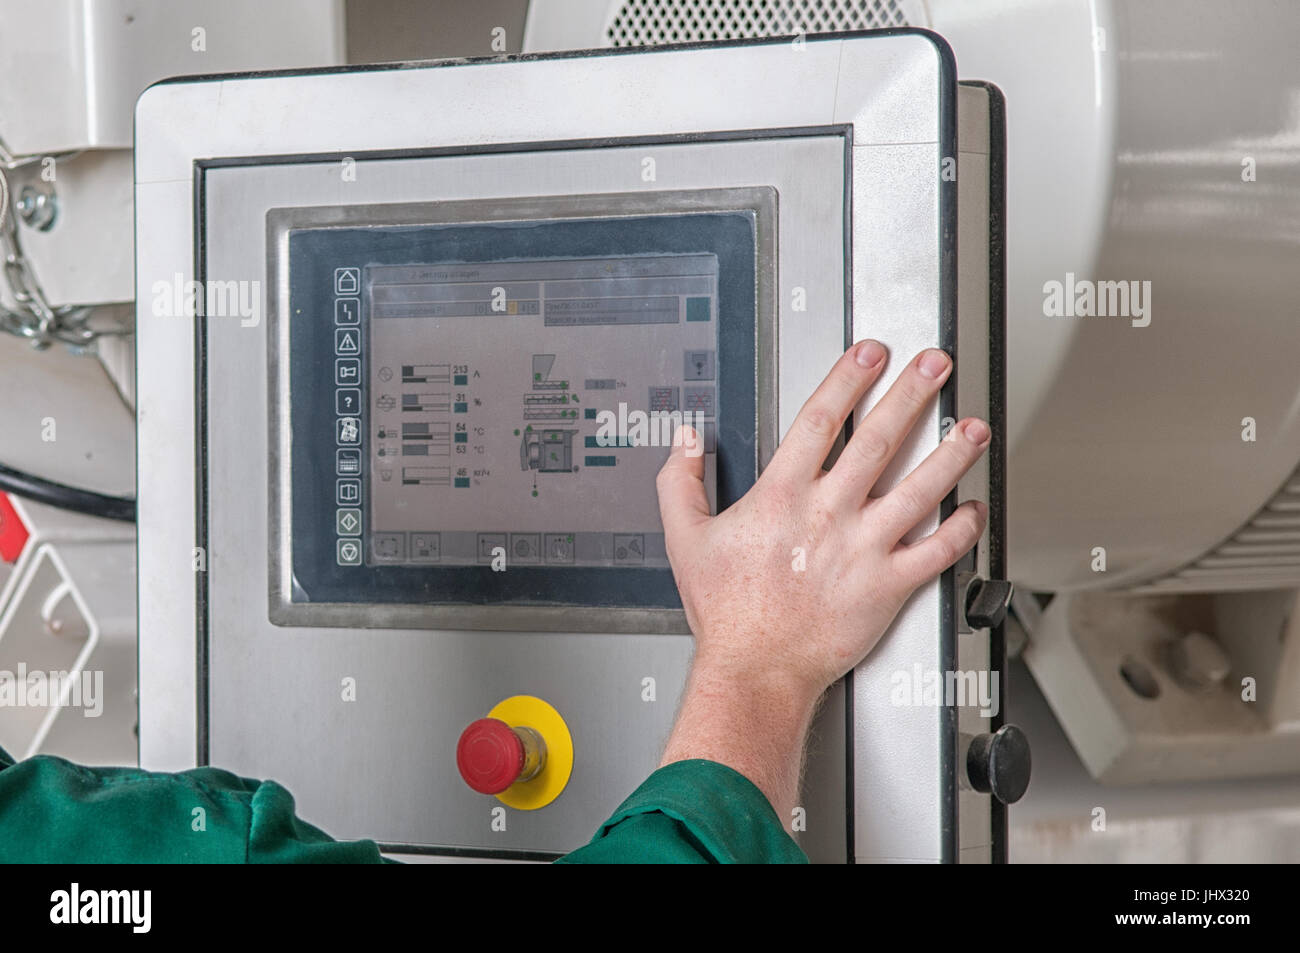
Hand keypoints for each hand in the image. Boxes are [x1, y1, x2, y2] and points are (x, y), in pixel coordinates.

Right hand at [656, 341, 988, 815]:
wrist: (756, 669)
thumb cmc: (727, 612)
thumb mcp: (685, 539)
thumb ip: (681, 483)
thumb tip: (685, 440)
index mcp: (781, 497)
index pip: (820, 420)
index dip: (848, 379)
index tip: (870, 353)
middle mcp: (828, 515)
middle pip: (878, 441)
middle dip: (912, 395)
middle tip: (936, 363)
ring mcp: (862, 549)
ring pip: (918, 490)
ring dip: (950, 454)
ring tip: (973, 426)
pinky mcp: (887, 587)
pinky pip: (935, 552)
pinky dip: (960, 530)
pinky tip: (973, 508)